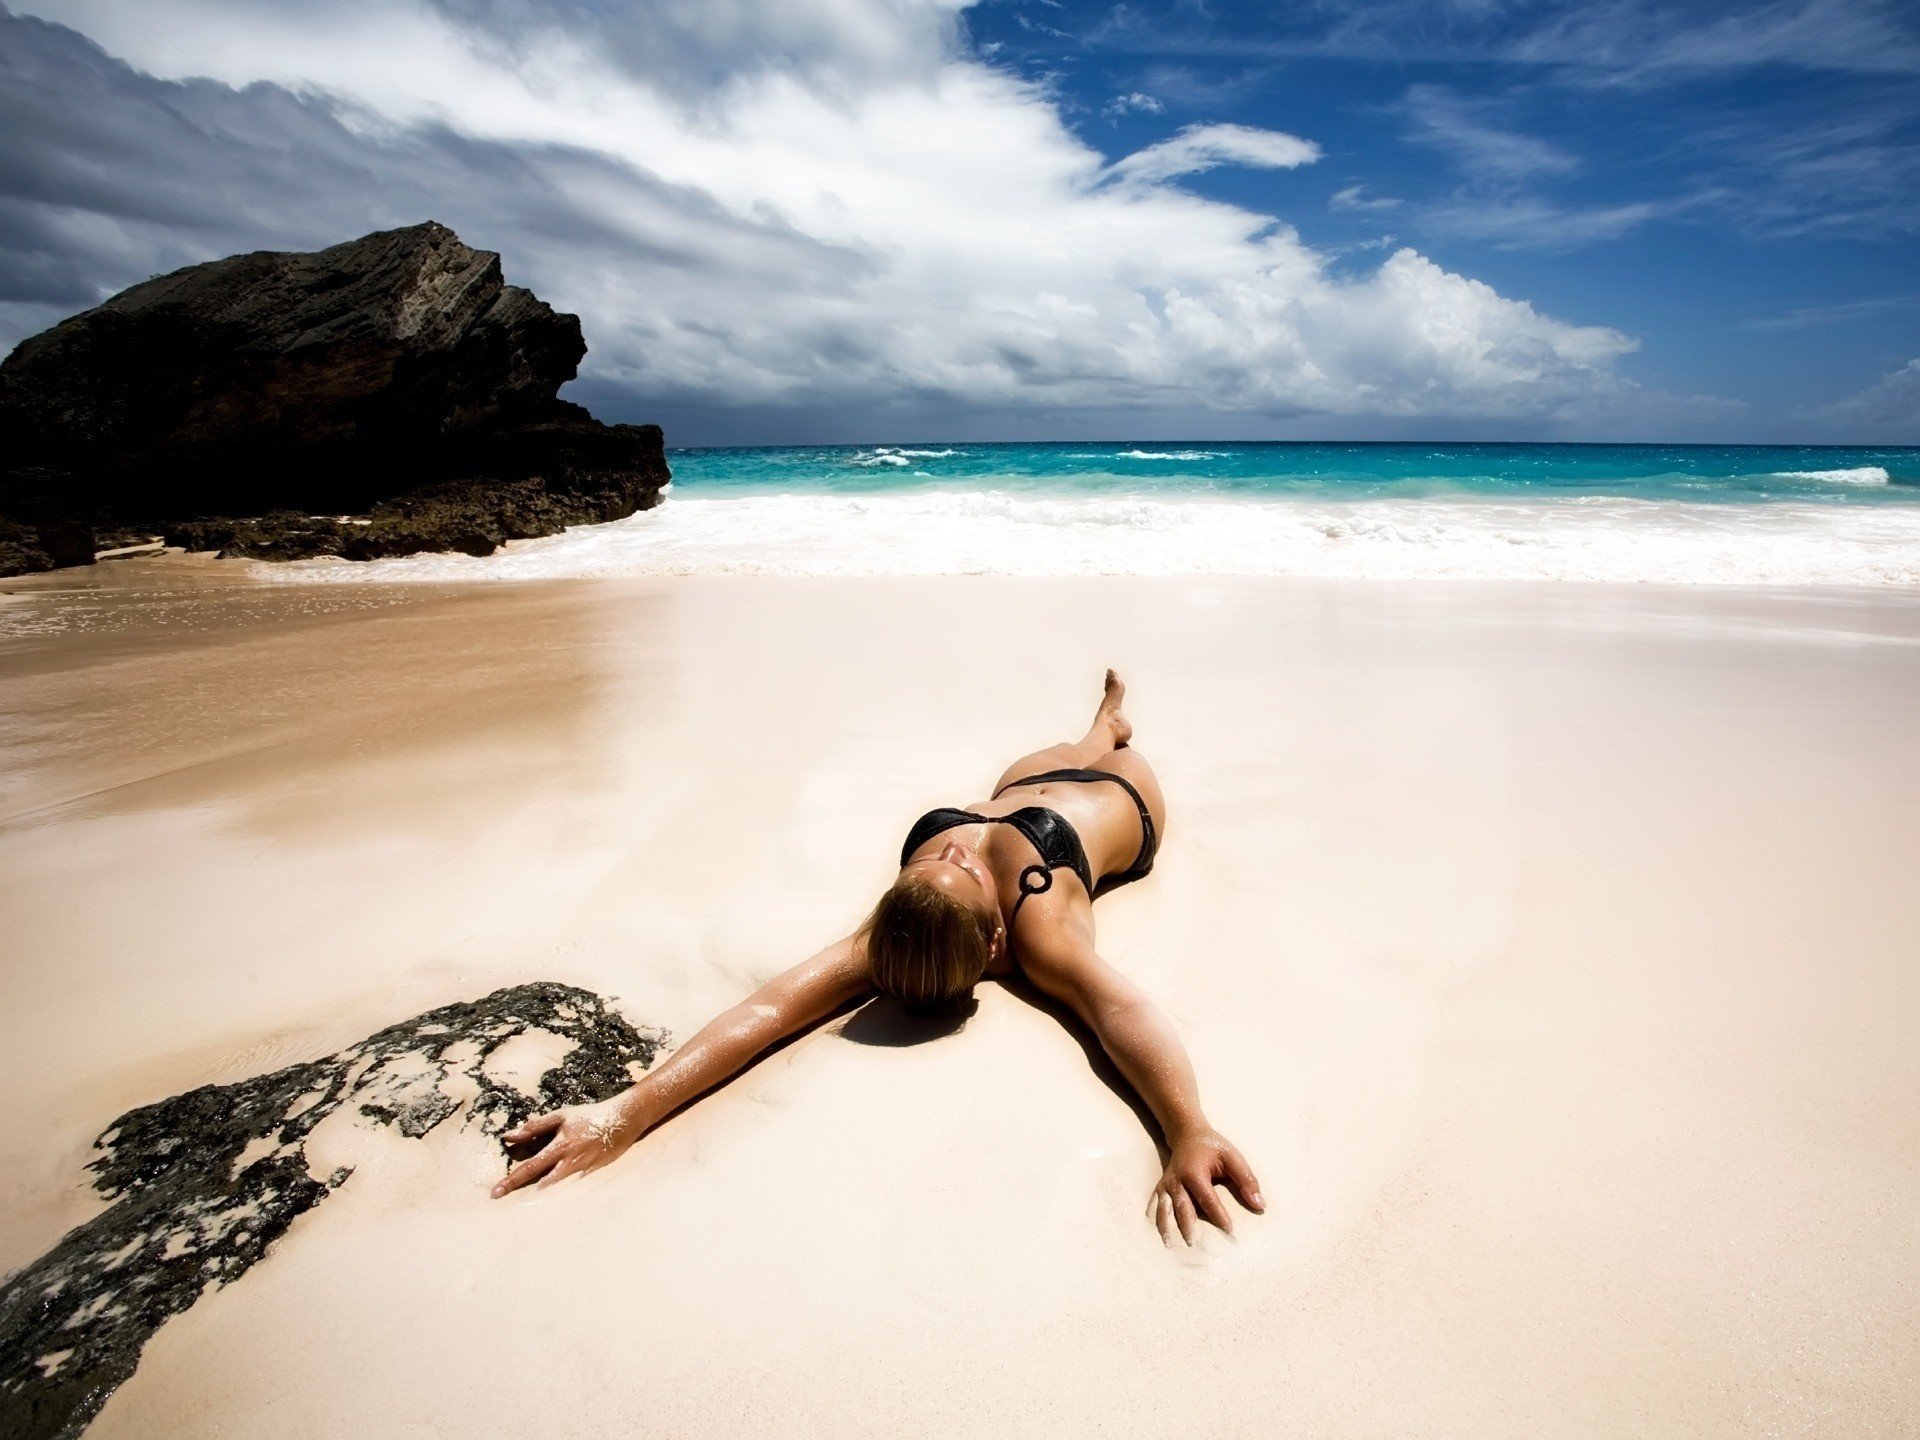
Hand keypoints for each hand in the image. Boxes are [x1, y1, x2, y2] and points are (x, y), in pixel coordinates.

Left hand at [490, 1097, 640, 1197]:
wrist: (623, 1120)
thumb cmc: (588, 1116)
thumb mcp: (561, 1117)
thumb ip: (535, 1127)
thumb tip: (509, 1136)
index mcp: (559, 1147)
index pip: (530, 1167)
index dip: (512, 1180)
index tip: (495, 1193)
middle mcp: (569, 1163)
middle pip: (541, 1184)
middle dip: (521, 1194)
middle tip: (502, 1203)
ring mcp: (582, 1172)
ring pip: (557, 1191)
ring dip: (539, 1199)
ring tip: (524, 1208)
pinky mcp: (593, 1177)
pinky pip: (572, 1191)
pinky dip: (560, 1198)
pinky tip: (551, 1206)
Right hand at [1149, 1129, 1263, 1244]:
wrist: (1187, 1135)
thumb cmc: (1212, 1147)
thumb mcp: (1232, 1157)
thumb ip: (1246, 1180)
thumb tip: (1259, 1204)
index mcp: (1194, 1172)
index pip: (1207, 1199)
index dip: (1218, 1215)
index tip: (1229, 1230)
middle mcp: (1177, 1180)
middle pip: (1182, 1208)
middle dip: (1188, 1227)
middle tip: (1195, 1245)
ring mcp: (1166, 1185)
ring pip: (1165, 1210)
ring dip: (1167, 1228)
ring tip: (1171, 1246)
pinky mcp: (1161, 1188)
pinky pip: (1156, 1205)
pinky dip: (1157, 1220)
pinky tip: (1160, 1234)